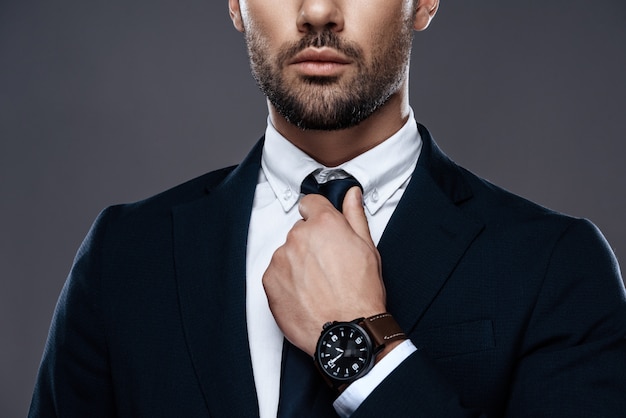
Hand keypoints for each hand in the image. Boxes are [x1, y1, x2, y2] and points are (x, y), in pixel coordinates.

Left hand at [262, 187, 386, 355]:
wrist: (346, 331)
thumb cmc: (361, 294)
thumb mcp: (367, 249)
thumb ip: (354, 216)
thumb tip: (351, 195)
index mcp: (324, 224)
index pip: (310, 203)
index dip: (318, 217)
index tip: (323, 230)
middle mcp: (299, 236)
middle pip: (299, 231)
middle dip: (310, 244)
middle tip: (327, 267)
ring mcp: (281, 258)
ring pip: (287, 253)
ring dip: (297, 263)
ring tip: (317, 285)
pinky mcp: (269, 279)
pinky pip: (276, 273)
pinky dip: (286, 282)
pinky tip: (305, 295)